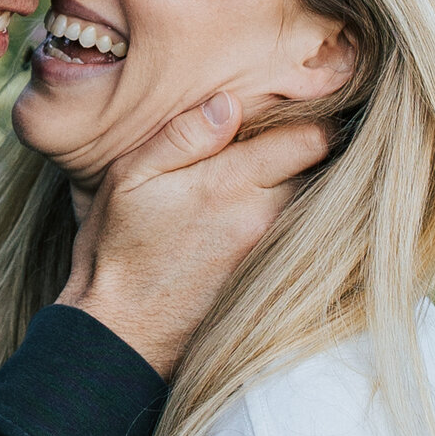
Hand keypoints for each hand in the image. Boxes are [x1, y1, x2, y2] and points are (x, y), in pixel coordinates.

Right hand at [59, 89, 329, 377]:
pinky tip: (246, 217)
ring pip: (306, 202)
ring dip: (292, 186)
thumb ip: (182, 136)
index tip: (288, 113)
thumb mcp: (130, 178)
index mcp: (231, 184)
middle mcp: (262, 219)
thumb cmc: (117, 250)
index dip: (307, 119)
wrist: (120, 332)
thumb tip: (229, 102)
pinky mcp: (266, 278)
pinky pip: (292, 236)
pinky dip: (281, 219)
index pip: (311, 139)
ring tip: (257, 178)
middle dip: (300, 152)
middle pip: (317, 170)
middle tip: (271, 142)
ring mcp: (268, 252)